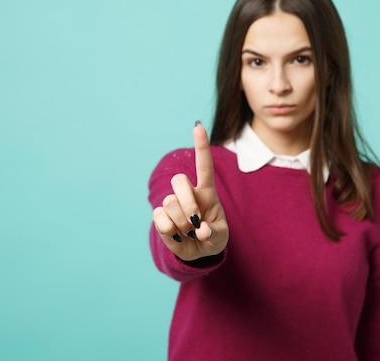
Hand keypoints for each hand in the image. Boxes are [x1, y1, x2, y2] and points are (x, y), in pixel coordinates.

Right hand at [152, 122, 228, 260]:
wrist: (197, 252)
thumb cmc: (212, 237)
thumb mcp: (220, 237)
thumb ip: (213, 233)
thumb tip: (200, 230)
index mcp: (206, 192)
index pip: (203, 165)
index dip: (200, 146)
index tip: (198, 127)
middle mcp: (188, 193)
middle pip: (179, 181)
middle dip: (187, 202)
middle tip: (195, 222)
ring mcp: (172, 203)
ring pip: (170, 203)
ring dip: (182, 224)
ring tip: (189, 232)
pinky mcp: (160, 216)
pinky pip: (159, 218)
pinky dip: (170, 232)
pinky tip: (177, 236)